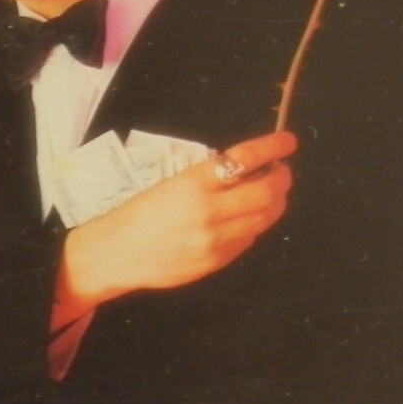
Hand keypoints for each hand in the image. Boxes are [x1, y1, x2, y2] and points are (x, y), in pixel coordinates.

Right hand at [57, 130, 296, 315]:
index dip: (272, 147)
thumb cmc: (139, 212)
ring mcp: (215, 239)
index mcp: (194, 182)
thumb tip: (245, 169)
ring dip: (274, 202)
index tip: (287, 142)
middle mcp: (209, 210)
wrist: (115, 253)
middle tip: (282, 172)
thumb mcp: (170, 182)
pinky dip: (255, 225)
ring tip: (271, 194)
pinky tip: (247, 218)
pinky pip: (248, 239)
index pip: (245, 159)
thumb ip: (207, 178)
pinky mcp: (216, 261)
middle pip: (266, 191)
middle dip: (282, 178)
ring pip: (263, 218)